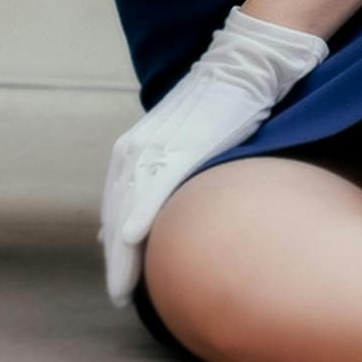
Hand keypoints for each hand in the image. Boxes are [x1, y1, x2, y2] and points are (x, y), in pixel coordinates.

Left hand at [100, 6, 330, 307]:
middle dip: (115, 260)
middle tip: (118, 296)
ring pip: (129, 209)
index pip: (116, 208)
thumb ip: (174, 173)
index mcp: (134, 149)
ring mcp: (157, 147)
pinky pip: (156, 187)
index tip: (118, 280)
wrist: (246, 64)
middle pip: (116, 215)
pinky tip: (131, 239)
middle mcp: (136, 148)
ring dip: (123, 252)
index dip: (115, 248)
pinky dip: (140, 213)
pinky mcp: (182, 146)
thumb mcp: (190, 141)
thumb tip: (166, 211)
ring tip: (122, 289)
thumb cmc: (224, 106)